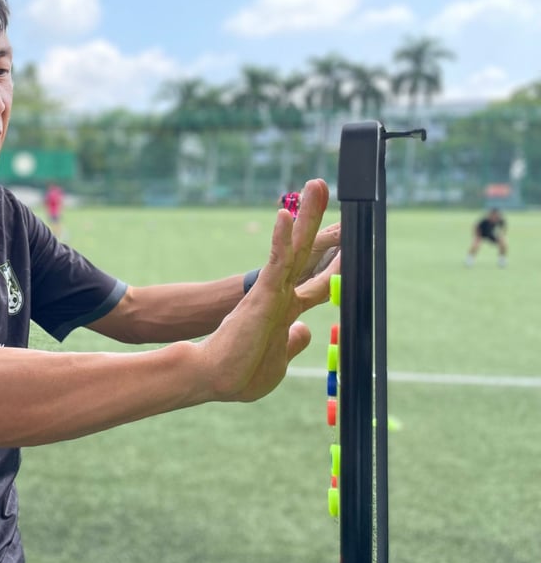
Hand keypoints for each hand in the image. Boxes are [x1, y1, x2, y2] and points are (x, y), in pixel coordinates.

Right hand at [198, 178, 339, 403]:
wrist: (214, 377)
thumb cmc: (241, 373)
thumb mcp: (279, 358)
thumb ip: (293, 340)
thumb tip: (304, 329)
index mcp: (286, 311)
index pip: (319, 283)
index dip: (336, 265)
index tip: (349, 246)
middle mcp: (281, 295)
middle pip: (306, 250)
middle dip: (316, 218)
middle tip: (320, 185)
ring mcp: (272, 292)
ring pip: (295, 246)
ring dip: (307, 215)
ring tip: (316, 185)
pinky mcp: (262, 294)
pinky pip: (276, 261)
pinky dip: (282, 239)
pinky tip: (287, 216)